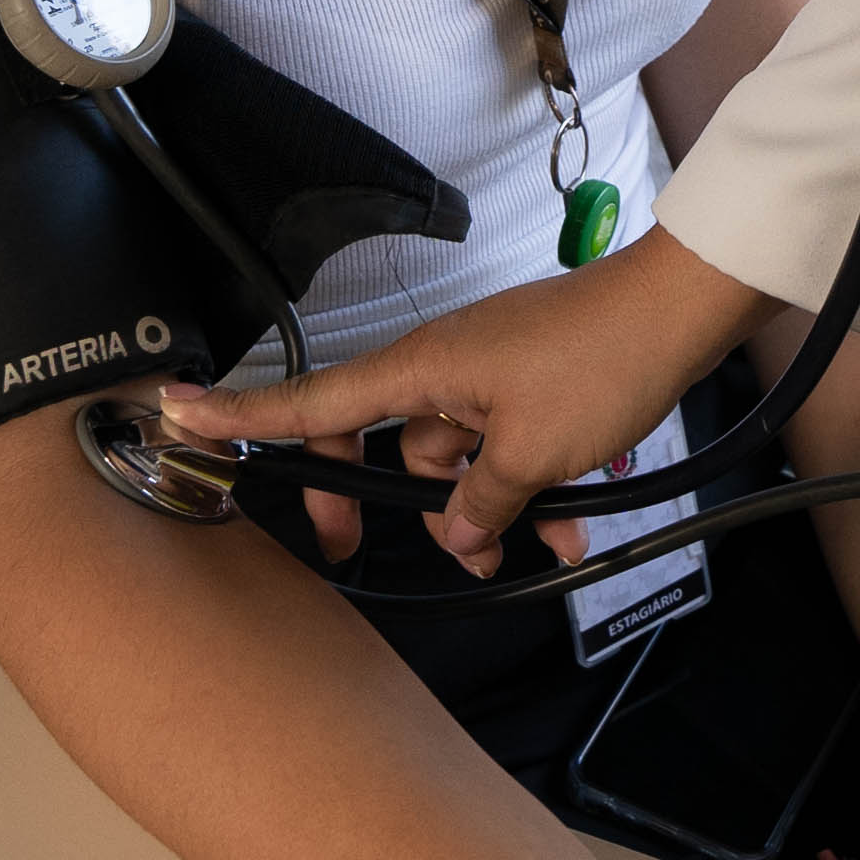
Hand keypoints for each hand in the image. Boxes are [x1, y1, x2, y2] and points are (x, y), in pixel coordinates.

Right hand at [169, 227, 768, 572]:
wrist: (683, 309)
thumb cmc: (605, 357)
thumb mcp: (533, 453)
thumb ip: (480, 504)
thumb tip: (455, 532)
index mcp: (419, 371)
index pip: (311, 403)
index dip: (241, 415)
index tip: (176, 414)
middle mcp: (441, 368)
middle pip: (379, 445)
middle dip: (394, 504)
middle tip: (365, 550)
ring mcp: (485, 375)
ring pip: (456, 459)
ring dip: (492, 506)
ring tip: (549, 534)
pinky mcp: (527, 384)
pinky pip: (504, 447)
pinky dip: (529, 486)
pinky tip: (572, 520)